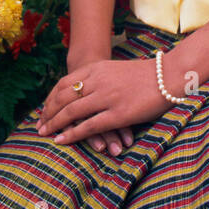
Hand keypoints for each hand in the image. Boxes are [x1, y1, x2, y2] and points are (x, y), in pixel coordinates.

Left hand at [36, 57, 171, 148]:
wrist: (168, 75)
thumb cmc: (144, 74)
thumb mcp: (115, 69)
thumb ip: (98, 77)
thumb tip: (84, 89)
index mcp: (96, 68)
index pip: (64, 84)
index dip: (50, 99)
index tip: (44, 110)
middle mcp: (97, 81)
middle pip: (63, 98)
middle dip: (48, 112)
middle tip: (39, 125)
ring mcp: (107, 98)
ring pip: (71, 112)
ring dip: (54, 124)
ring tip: (44, 133)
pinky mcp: (117, 114)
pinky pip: (88, 126)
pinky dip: (72, 134)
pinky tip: (61, 140)